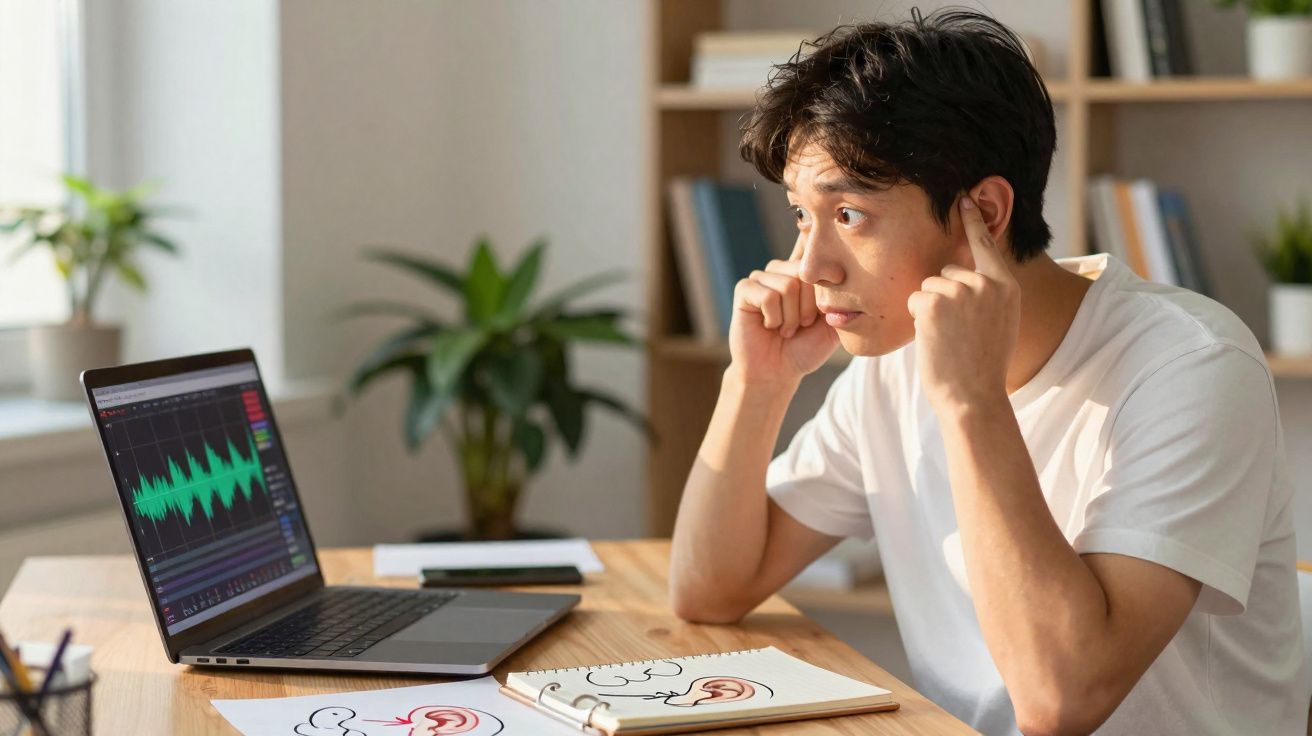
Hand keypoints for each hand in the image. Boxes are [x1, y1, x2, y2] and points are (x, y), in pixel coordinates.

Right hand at [728, 242, 839, 386]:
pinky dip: (774, 318)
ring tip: (786, 329)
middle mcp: (782, 270)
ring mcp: (761, 278)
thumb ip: (841, 298)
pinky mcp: (744, 289)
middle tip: (802, 325)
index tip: (830, 292)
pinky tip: (769, 327)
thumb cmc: (805, 349)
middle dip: (809, 307)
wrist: (777, 373)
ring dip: (791, 317)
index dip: (824, 266)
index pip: (814, 250)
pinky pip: (768, 296)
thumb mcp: (834, 323)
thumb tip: (843, 270)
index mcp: (803, 273)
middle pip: (805, 272)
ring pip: (788, 285)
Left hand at [906, 196, 1019, 413]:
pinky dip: (918, 320)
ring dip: (930, 312)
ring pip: (928, 287)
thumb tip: (965, 276)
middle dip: (943, 299)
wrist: (973, 396)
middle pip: (947, 273)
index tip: (964, 198)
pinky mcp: (934, 301)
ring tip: (948, 338)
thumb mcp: (998, 322)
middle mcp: (986, 282)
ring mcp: (960, 290)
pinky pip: (915, 300)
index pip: (986, 245)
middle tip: (957, 333)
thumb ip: (987, 294)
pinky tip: (935, 339)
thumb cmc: (982, 367)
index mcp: (1006, 286)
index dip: (973, 221)